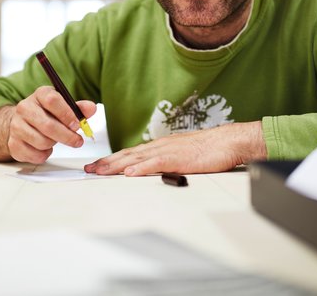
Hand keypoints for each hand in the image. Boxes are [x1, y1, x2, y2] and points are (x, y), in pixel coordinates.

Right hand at [4, 86, 96, 163]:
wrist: (22, 122)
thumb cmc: (47, 113)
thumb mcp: (64, 106)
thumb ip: (79, 108)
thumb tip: (91, 108)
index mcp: (39, 95)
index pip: (52, 100)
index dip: (67, 114)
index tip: (77, 124)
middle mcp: (24, 108)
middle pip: (47, 125)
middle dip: (67, 136)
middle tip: (78, 141)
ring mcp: (16, 126)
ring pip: (42, 142)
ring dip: (54, 144)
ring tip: (55, 140)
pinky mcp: (13, 144)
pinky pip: (36, 155)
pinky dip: (45, 154)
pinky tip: (44, 147)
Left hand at [84, 121, 266, 175]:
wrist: (228, 142)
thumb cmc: (209, 150)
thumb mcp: (181, 155)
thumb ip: (165, 161)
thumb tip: (150, 171)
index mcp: (160, 146)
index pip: (130, 153)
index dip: (111, 160)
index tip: (96, 166)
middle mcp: (160, 146)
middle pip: (127, 155)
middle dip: (106, 162)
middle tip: (88, 170)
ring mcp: (168, 151)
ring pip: (136, 158)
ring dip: (116, 165)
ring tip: (99, 171)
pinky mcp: (179, 158)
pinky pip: (156, 163)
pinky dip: (140, 169)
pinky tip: (129, 174)